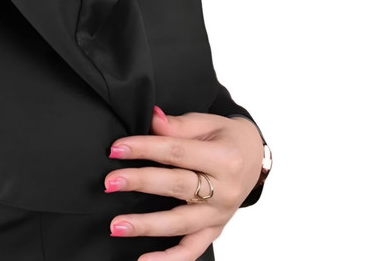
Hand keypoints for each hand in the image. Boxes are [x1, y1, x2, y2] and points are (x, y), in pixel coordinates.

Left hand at [103, 108, 262, 260]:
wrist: (255, 157)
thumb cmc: (226, 137)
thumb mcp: (207, 123)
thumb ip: (177, 125)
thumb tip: (151, 119)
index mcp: (224, 158)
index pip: (176, 152)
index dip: (144, 149)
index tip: (116, 149)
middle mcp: (225, 190)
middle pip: (176, 186)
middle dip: (140, 183)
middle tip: (110, 183)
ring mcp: (220, 214)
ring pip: (181, 223)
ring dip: (147, 225)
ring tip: (117, 226)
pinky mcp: (215, 229)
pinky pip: (193, 249)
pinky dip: (170, 259)